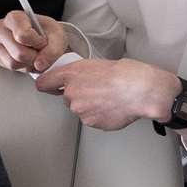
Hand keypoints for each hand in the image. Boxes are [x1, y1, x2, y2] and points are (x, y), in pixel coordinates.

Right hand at [0, 11, 66, 73]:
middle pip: (18, 53)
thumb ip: (53, 50)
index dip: (37, 42)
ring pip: (14, 63)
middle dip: (35, 56)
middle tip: (41, 51)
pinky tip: (28, 59)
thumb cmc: (48, 34)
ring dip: (30, 63)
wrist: (44, 40)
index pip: (22, 35)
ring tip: (35, 55)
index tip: (43, 41)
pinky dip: (24, 67)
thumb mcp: (58, 37)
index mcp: (14, 18)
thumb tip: (39, 64)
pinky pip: (11, 68)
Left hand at [36, 56, 177, 130]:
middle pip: (67, 98)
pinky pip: (92, 120)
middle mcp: (72, 93)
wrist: (141, 91)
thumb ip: (82, 74)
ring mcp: (81, 110)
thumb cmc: (126, 74)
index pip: (44, 83)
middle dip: (79, 96)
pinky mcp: (91, 123)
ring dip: (90, 107)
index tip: (51, 87)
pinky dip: (100, 116)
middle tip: (97, 91)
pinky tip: (113, 108)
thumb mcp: (98, 64)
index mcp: (71, 74)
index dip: (48, 85)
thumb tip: (80, 80)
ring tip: (109, 99)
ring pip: (80, 110)